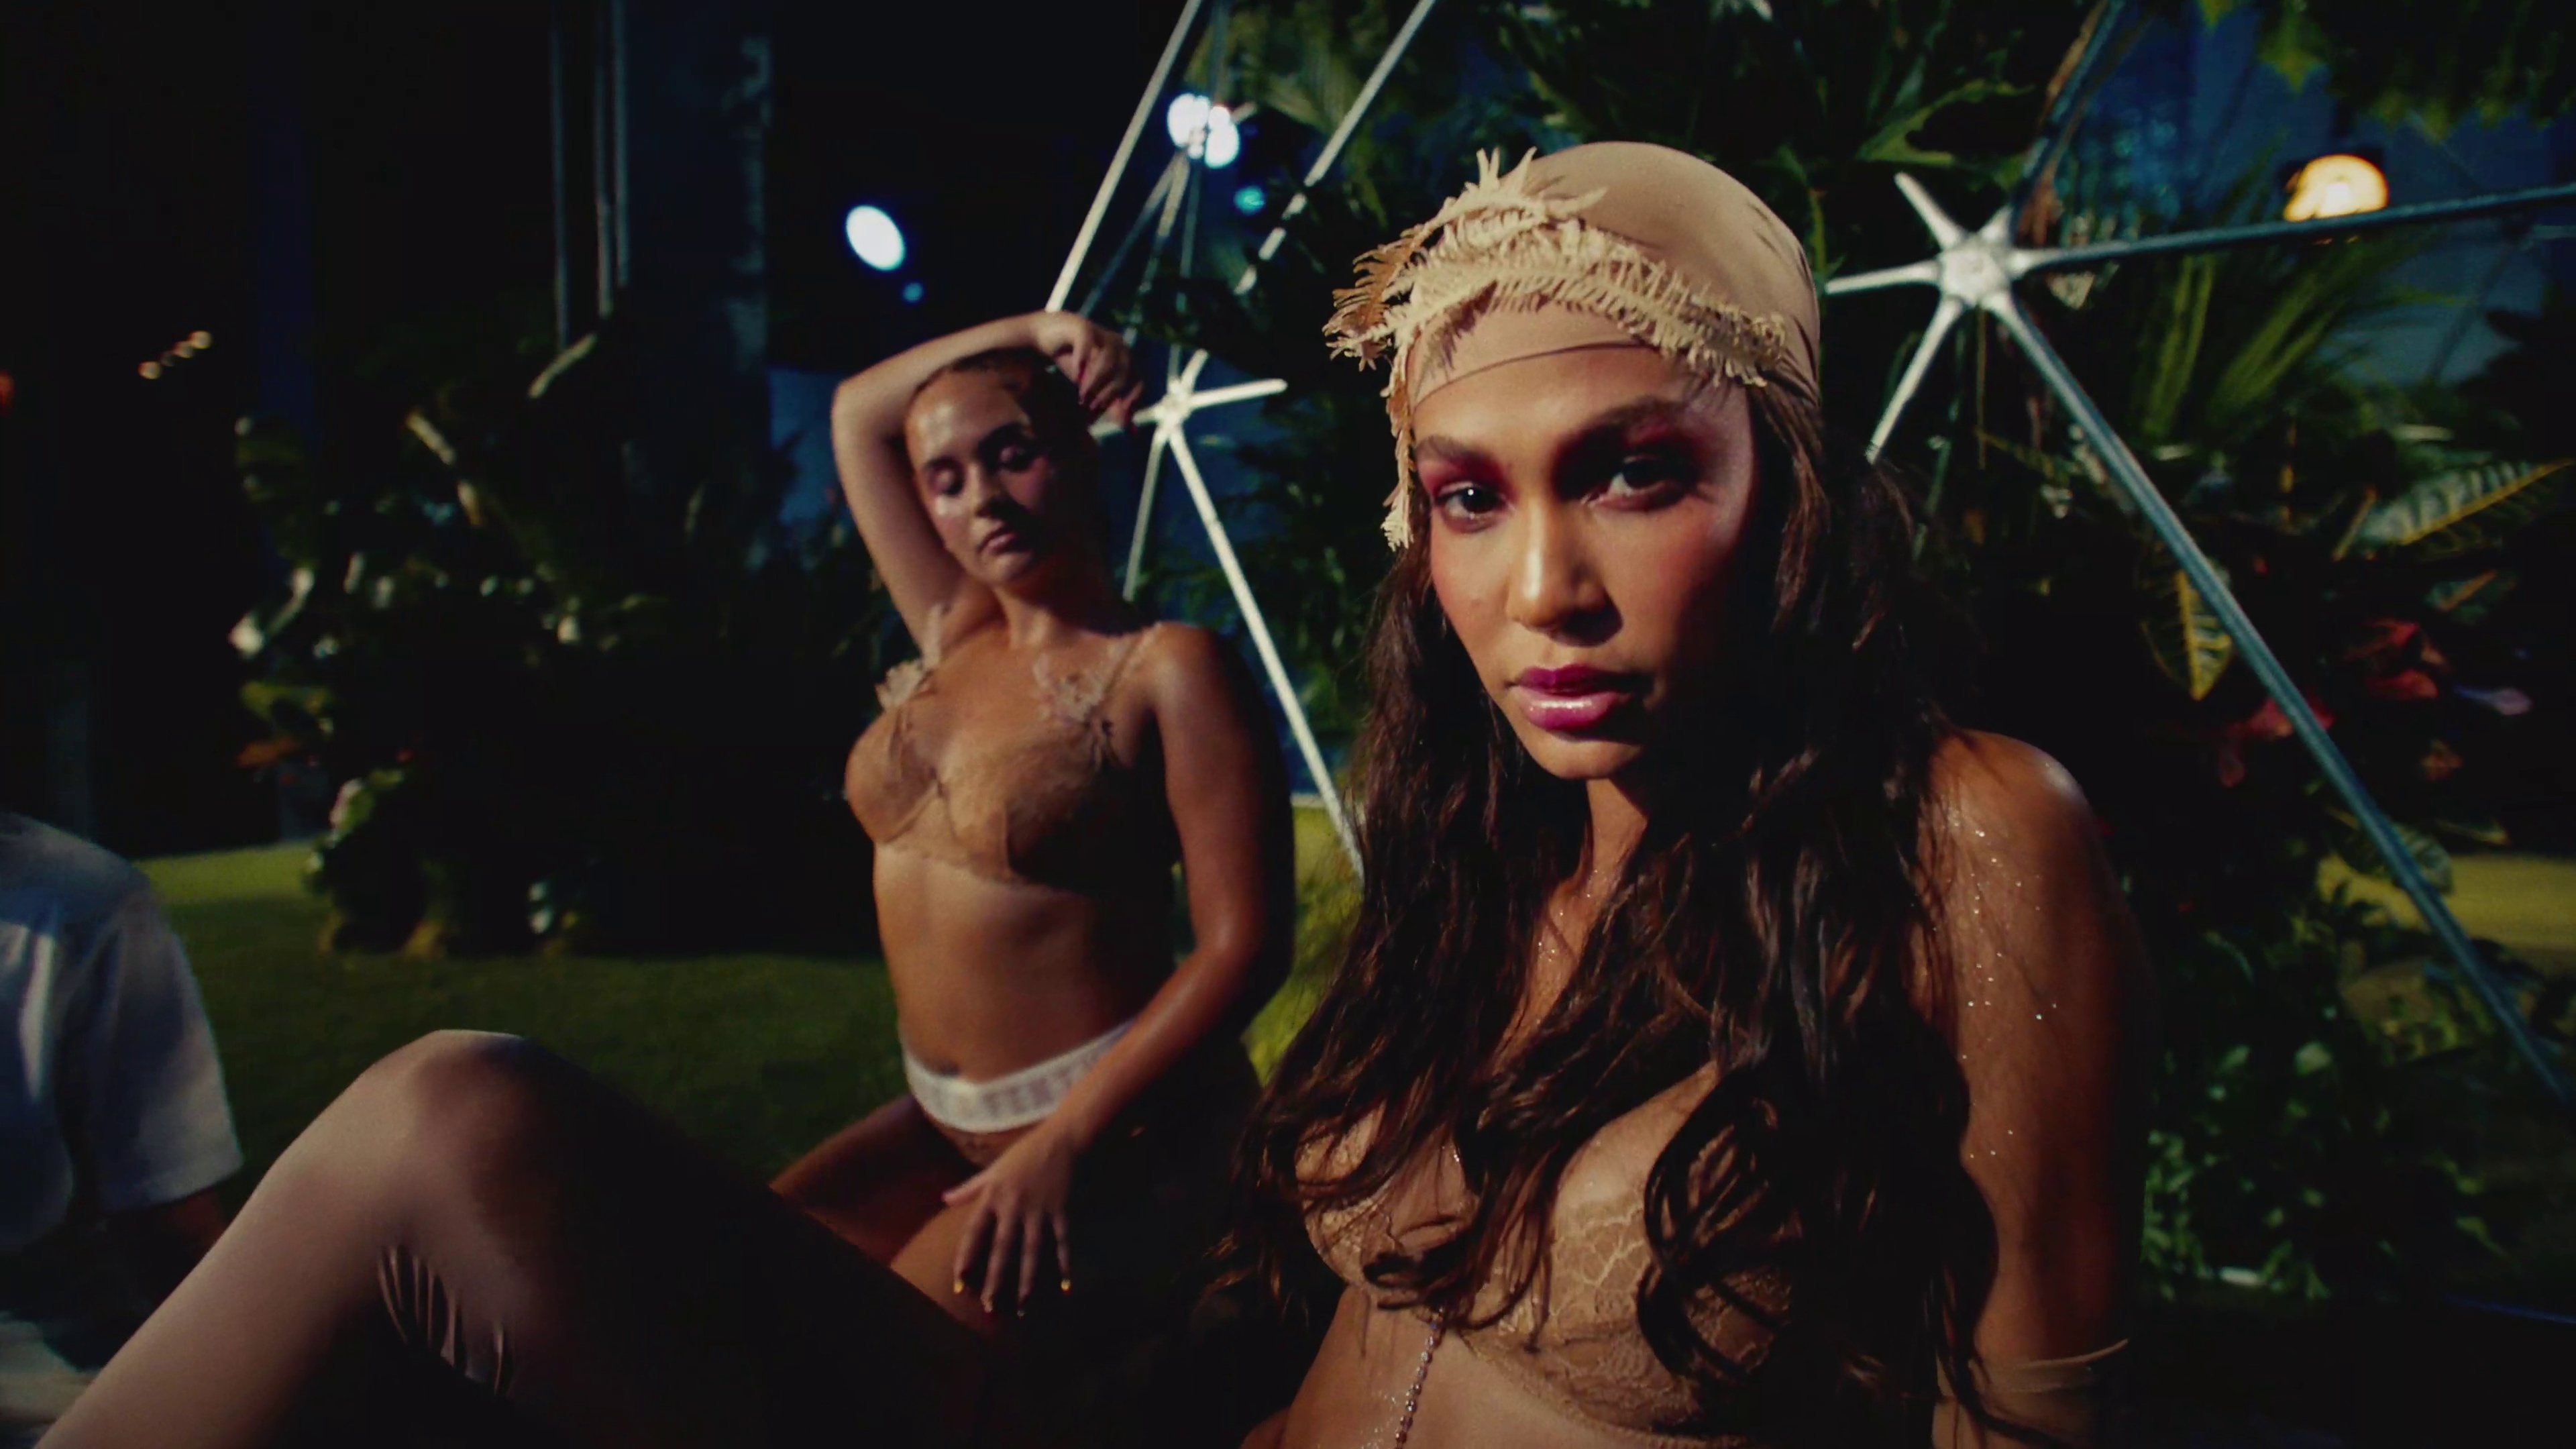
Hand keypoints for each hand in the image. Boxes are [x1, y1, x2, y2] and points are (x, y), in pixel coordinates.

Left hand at [944, 1120, 1081, 1315]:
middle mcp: (1014, 1206)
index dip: (965, 1257)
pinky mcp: (1060, 1210)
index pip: (974, 1232)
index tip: (959, 1281)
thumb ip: (969, 1188)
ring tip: (1023, 1307)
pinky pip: (1062, 1243)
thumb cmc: (1022, 1154)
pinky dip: (1064, 1265)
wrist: (1059, 1139)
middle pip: (1002, 1248)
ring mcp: (1038, 1210)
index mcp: (993, 1196)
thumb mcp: (992, 1170)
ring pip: (1032, 1252)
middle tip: (989, 1305)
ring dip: (1027, 1281)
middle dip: (995, 1279)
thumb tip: (944, 1199)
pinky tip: (1064, 1287)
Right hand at [1025, 311, 1144, 429]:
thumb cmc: (1077, 364)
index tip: (1120, 417)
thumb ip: (1112, 406)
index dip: (1132, 400)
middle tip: (1092, 408)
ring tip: (1082, 397)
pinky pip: (1087, 344)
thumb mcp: (1096, 389)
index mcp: (1127, 360)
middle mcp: (1119, 346)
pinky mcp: (1083, 327)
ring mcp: (1102, 335)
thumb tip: (1130, 430)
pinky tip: (1077, 375)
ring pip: (1107, 361)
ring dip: (1095, 383)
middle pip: (1124, 373)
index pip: (1139, 382)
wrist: (1051, 337)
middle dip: (1109, 395)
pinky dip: (1083, 360)